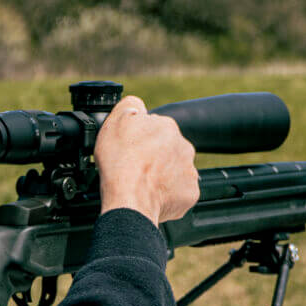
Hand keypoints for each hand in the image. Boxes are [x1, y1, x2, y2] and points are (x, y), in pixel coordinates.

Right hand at [94, 96, 199, 225]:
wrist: (130, 200)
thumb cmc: (121, 163)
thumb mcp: (115, 121)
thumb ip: (130, 105)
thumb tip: (137, 105)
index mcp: (167, 127)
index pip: (154, 128)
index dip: (139, 139)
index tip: (130, 149)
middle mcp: (183, 146)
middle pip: (167, 149)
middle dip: (154, 156)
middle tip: (135, 167)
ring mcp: (189, 171)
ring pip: (174, 170)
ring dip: (162, 175)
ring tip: (142, 184)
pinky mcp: (190, 193)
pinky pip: (179, 191)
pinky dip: (167, 194)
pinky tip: (152, 195)